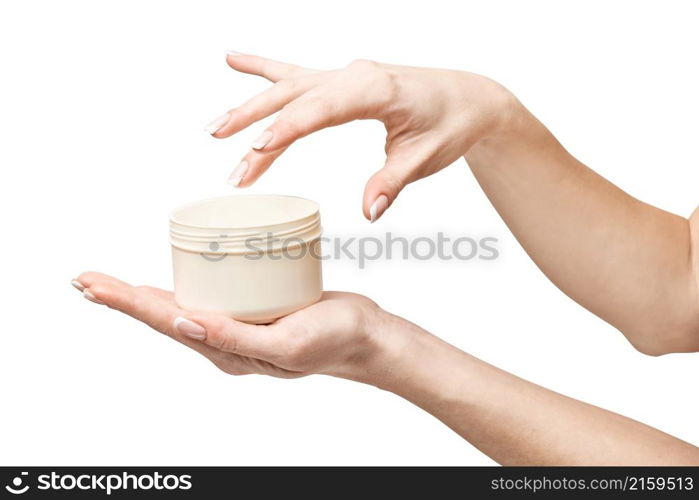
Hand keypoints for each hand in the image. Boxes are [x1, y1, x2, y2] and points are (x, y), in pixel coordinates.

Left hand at [71, 272, 394, 381]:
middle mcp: (225, 340)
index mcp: (226, 351)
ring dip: (146, 294)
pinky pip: (212, 295)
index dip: (125, 302)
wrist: (367, 336)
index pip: (166, 322)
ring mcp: (238, 326)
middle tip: (86, 279)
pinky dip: (185, 283)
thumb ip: (235, 339)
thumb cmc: (333, 341)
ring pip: (183, 306)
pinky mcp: (254, 309)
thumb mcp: (285, 344)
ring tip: (115, 282)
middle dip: (123, 299)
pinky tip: (178, 273)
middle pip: (164, 314)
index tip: (90, 284)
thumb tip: (183, 322)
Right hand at [207, 54, 518, 220]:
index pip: (321, 108)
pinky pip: (298, 74)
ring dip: (251, 104)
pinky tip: (235, 60)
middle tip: (222, 148)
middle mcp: (355, 75)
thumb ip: (393, 181)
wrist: (468, 97)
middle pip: (294, 96)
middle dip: (255, 122)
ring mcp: (346, 76)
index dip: (286, 128)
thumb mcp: (427, 157)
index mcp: (376, 89)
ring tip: (216, 126)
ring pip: (289, 87)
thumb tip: (369, 212)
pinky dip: (264, 67)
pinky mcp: (343, 83)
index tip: (255, 148)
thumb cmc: (451, 123)